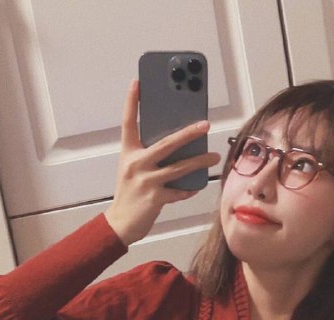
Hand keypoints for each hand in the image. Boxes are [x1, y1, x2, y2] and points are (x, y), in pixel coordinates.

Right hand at [105, 80, 220, 246]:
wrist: (120, 223)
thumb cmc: (130, 194)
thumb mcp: (133, 170)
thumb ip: (149, 156)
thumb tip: (177, 145)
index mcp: (129, 154)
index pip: (128, 123)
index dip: (132, 102)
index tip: (137, 82)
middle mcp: (136, 164)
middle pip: (166, 143)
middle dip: (188, 133)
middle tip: (205, 124)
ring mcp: (146, 181)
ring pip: (179, 167)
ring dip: (199, 162)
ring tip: (213, 157)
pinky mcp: (155, 198)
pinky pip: (179, 191)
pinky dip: (189, 188)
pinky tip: (197, 185)